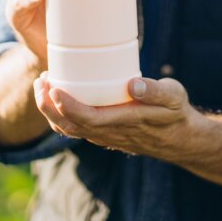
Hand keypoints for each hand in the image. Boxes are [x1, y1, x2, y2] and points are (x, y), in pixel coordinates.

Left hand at [33, 73, 204, 160]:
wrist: (180, 140)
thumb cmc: (176, 113)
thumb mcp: (174, 97)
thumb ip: (156, 91)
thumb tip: (133, 84)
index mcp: (126, 122)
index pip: (88, 119)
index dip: (67, 106)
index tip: (53, 87)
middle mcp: (110, 133)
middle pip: (70, 126)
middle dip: (49, 106)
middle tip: (41, 81)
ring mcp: (104, 136)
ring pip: (69, 130)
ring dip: (51, 111)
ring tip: (44, 85)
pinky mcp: (103, 134)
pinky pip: (75, 130)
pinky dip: (61, 115)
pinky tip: (59, 97)